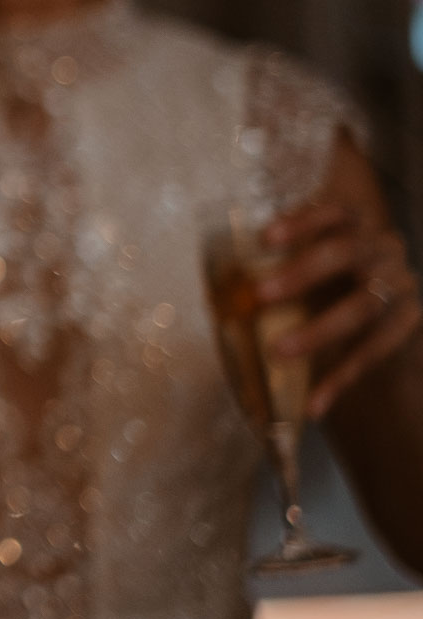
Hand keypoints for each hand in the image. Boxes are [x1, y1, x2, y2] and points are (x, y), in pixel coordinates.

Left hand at [258, 203, 422, 417]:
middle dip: (302, 272)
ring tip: (277, 351)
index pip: (336, 213)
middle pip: (346, 255)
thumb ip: (278, 268)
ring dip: (317, 332)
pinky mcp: (406, 327)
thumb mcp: (311, 269)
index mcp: (357, 229)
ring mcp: (400, 290)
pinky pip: (372, 353)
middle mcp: (384, 253)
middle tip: (261, 294)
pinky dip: (339, 379)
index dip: (302, 222)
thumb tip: (214, 293)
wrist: (386, 322)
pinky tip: (314, 404)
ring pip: (361, 310)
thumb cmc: (330, 285)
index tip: (264, 238)